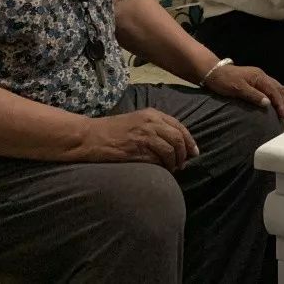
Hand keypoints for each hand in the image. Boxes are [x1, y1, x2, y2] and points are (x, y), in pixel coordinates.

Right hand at [77, 109, 198, 171]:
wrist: (89, 136)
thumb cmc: (112, 130)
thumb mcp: (137, 121)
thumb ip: (155, 127)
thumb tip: (175, 141)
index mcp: (152, 114)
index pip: (179, 127)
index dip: (190, 141)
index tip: (194, 152)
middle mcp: (150, 123)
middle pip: (178, 138)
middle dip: (185, 153)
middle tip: (184, 164)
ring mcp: (143, 136)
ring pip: (170, 150)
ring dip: (175, 162)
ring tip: (173, 169)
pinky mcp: (136, 150)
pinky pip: (157, 159)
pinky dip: (163, 166)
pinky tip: (161, 170)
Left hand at [204, 63, 283, 120]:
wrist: (214, 72)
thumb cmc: (224, 81)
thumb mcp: (238, 89)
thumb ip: (253, 95)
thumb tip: (268, 103)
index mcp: (259, 77)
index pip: (274, 91)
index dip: (280, 103)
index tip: (283, 115)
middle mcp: (262, 76)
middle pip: (279, 89)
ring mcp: (259, 77)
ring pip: (276, 88)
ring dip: (282, 99)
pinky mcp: (255, 81)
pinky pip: (271, 88)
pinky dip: (276, 97)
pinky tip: (275, 104)